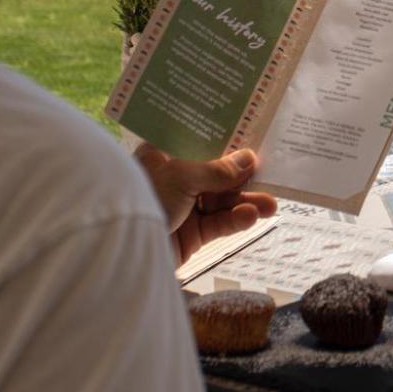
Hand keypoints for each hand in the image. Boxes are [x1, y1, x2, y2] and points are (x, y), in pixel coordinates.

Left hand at [132, 142, 278, 266]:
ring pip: (221, 202)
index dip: (226, 141)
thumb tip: (249, 158)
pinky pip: (218, 224)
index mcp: (163, 156)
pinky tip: (251, 217)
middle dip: (243, 177)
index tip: (253, 139)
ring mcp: (183, 208)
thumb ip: (217, 170)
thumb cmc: (146, 199)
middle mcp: (173, 180)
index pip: (199, 144)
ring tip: (271, 205)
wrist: (121, 252)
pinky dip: (235, 220)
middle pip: (216, 174)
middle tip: (271, 176)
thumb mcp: (182, 176)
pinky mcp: (191, 235)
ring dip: (246, 202)